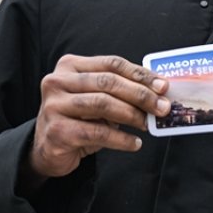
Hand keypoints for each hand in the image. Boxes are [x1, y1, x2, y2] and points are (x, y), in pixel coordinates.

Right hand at [24, 55, 169, 184]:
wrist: (48, 149)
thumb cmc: (79, 119)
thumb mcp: (97, 97)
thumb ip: (121, 89)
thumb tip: (159, 91)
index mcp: (70, 66)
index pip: (112, 64)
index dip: (140, 74)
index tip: (163, 86)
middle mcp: (57, 81)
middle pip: (108, 82)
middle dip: (141, 94)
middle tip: (162, 107)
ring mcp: (54, 106)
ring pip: (103, 104)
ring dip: (132, 115)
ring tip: (147, 124)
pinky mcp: (57, 131)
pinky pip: (97, 132)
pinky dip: (121, 139)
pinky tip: (134, 143)